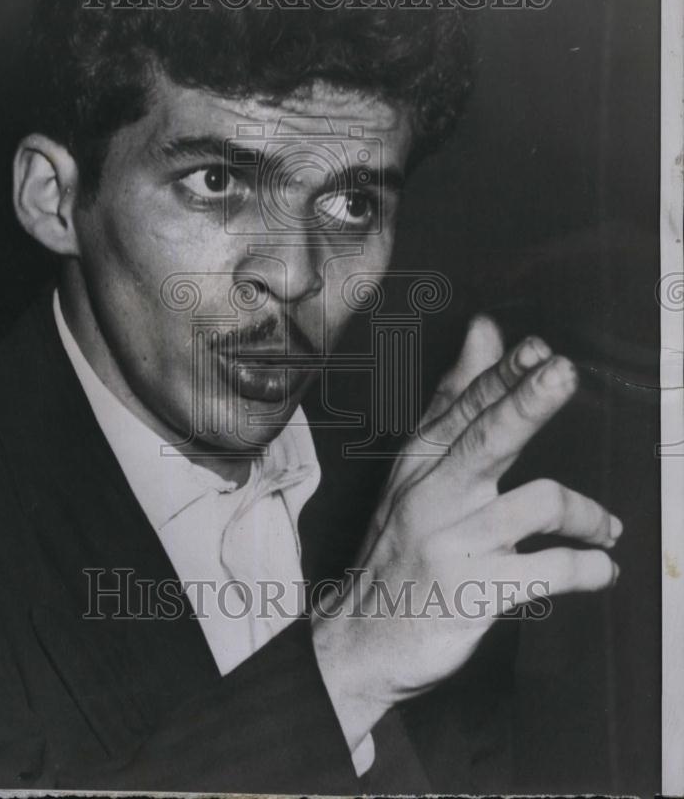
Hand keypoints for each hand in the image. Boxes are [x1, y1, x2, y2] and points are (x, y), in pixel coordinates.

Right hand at [311, 316, 621, 751]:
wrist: (363, 637)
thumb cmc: (399, 546)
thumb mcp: (416, 470)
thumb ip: (455, 399)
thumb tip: (485, 332)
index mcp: (421, 461)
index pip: (464, 407)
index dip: (502, 374)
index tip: (538, 350)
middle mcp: (434, 496)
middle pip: (486, 437)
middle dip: (526, 402)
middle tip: (561, 374)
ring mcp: (453, 544)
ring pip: (537, 505)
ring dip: (589, 515)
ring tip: (604, 528)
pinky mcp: (474, 593)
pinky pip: (549, 570)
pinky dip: (588, 568)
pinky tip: (599, 569)